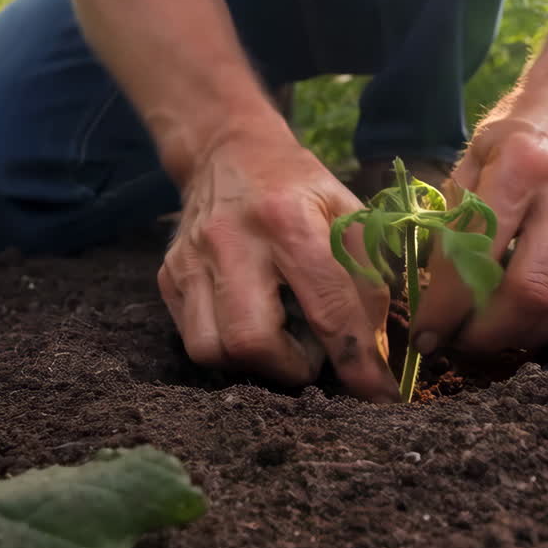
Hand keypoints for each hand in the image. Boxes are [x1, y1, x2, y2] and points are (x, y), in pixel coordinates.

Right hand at [157, 133, 399, 402]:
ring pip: (213, 350)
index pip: (328, 307)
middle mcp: (232, 241)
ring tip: (281, 342)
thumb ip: (367, 279)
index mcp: (287, 220)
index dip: (358, 361)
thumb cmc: (299, 188)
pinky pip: (194, 340)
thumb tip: (373, 353)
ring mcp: (191, 261)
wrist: (226, 150)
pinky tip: (252, 324)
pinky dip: (228, 349)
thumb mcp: (347, 213)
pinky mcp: (167, 277)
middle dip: (291, 368)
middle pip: (252, 341)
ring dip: (255, 364)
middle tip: (312, 356)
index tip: (380, 397)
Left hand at [410, 91, 547, 354]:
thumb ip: (454, 218)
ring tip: (487, 340)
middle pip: (530, 290)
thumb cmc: (516, 133)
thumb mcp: (472, 157)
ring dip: (521, 336)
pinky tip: (520, 324)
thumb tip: (431, 292)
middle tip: (456, 345)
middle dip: (486, 332)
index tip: (425, 334)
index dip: (448, 306)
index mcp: (521, 166)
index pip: (480, 252)